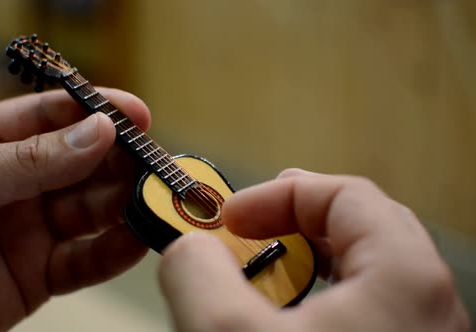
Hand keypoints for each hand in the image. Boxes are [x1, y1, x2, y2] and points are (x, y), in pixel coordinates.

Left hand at [0, 89, 149, 330]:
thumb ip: (29, 161)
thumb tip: (95, 133)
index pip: (53, 117)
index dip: (96, 112)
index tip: (135, 114)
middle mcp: (21, 182)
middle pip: (84, 163)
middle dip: (121, 161)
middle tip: (154, 163)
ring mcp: (35, 227)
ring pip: (94, 209)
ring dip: (126, 204)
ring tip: (154, 200)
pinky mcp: (43, 272)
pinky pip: (87, 259)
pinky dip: (115, 250)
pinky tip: (137, 238)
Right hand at [159, 169, 470, 331]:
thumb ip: (195, 273)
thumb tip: (187, 249)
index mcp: (404, 277)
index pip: (341, 192)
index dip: (273, 195)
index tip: (229, 218)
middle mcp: (428, 302)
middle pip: (357, 229)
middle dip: (290, 227)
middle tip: (248, 236)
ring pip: (362, 275)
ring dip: (303, 269)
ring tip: (263, 285)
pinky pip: (364, 313)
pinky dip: (319, 307)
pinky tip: (285, 323)